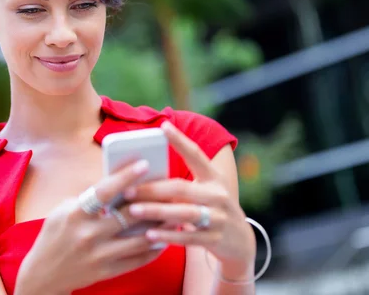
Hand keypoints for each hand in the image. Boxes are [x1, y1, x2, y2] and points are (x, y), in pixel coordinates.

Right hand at [15, 159, 163, 294]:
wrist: (43, 275)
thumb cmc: (55, 234)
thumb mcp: (64, 210)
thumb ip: (90, 198)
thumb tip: (120, 182)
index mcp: (75, 214)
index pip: (104, 191)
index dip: (126, 176)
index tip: (145, 164)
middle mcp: (88, 235)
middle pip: (129, 215)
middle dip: (152, 201)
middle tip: (170, 190)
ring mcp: (99, 256)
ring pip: (139, 239)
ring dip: (160, 226)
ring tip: (174, 213)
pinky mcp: (106, 272)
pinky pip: (138, 259)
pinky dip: (154, 248)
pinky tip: (164, 237)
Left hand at [124, 122, 255, 268]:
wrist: (240, 241)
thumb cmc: (210, 210)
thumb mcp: (204, 192)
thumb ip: (180, 185)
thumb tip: (142, 176)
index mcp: (213, 178)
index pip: (196, 155)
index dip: (180, 141)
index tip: (163, 127)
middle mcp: (218, 195)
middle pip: (182, 188)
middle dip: (153, 189)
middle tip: (127, 190)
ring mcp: (219, 218)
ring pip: (184, 213)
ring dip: (156, 211)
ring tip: (133, 210)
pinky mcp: (215, 240)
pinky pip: (188, 238)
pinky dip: (167, 236)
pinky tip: (148, 235)